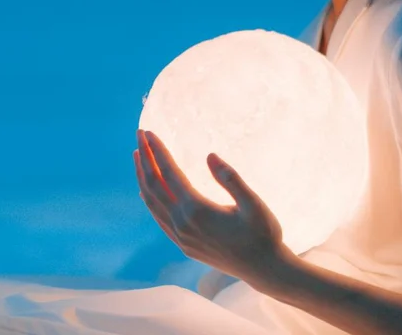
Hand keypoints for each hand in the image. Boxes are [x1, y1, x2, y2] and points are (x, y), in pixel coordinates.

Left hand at [133, 129, 293, 285]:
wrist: (263, 269)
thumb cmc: (263, 234)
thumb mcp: (253, 203)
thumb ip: (231, 179)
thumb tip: (210, 156)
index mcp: (197, 210)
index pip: (169, 173)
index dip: (158, 151)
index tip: (150, 132)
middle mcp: (183, 223)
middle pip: (154, 185)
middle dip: (146, 158)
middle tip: (139, 135)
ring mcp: (181, 236)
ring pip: (152, 202)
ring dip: (142, 177)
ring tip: (137, 156)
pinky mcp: (184, 245)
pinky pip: (159, 218)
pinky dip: (149, 200)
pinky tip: (146, 191)